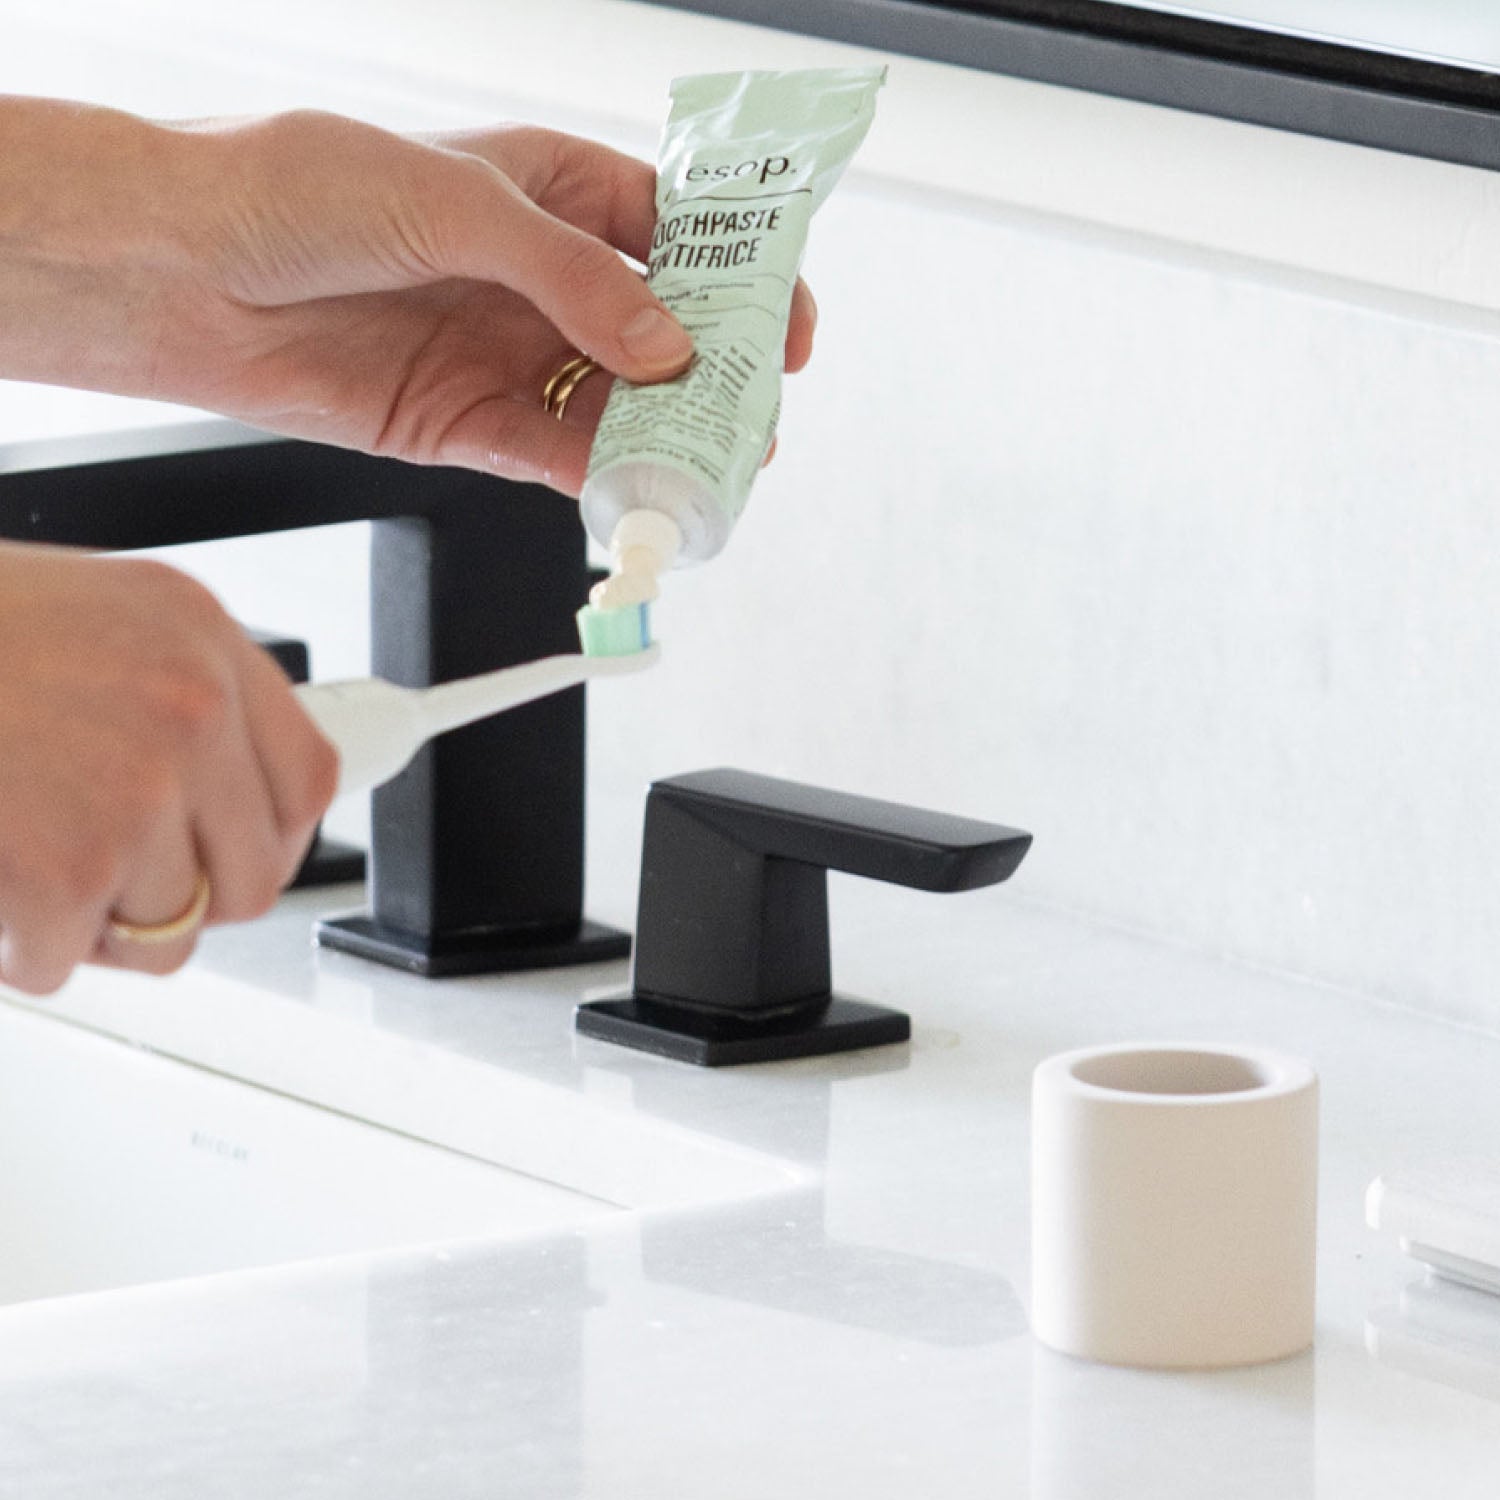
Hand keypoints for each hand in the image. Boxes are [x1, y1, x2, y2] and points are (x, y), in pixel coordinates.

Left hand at [0, 100, 817, 496]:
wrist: (182, 268)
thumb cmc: (297, 185)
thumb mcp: (457, 202)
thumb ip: (572, 276)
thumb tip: (665, 342)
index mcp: (551, 188)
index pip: (679, 232)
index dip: (743, 278)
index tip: (787, 327)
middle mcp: (540, 275)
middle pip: (663, 332)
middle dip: (718, 375)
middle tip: (755, 417)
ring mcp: (510, 351)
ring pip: (618, 404)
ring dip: (668, 439)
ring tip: (711, 470)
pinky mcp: (470, 422)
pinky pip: (557, 455)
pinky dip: (602, 478)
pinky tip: (638, 491)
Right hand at [0, 543, 336, 993]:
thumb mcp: (96, 621)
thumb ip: (174, 693)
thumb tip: (225, 803)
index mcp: (203, 639)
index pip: (309, 782)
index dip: (267, 840)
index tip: (227, 857)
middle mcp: (192, 706)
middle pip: (251, 879)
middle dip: (183, 905)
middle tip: (117, 893)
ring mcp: (138, 784)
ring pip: (165, 929)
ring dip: (90, 925)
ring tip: (30, 876)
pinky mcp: (70, 861)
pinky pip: (70, 958)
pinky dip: (20, 949)